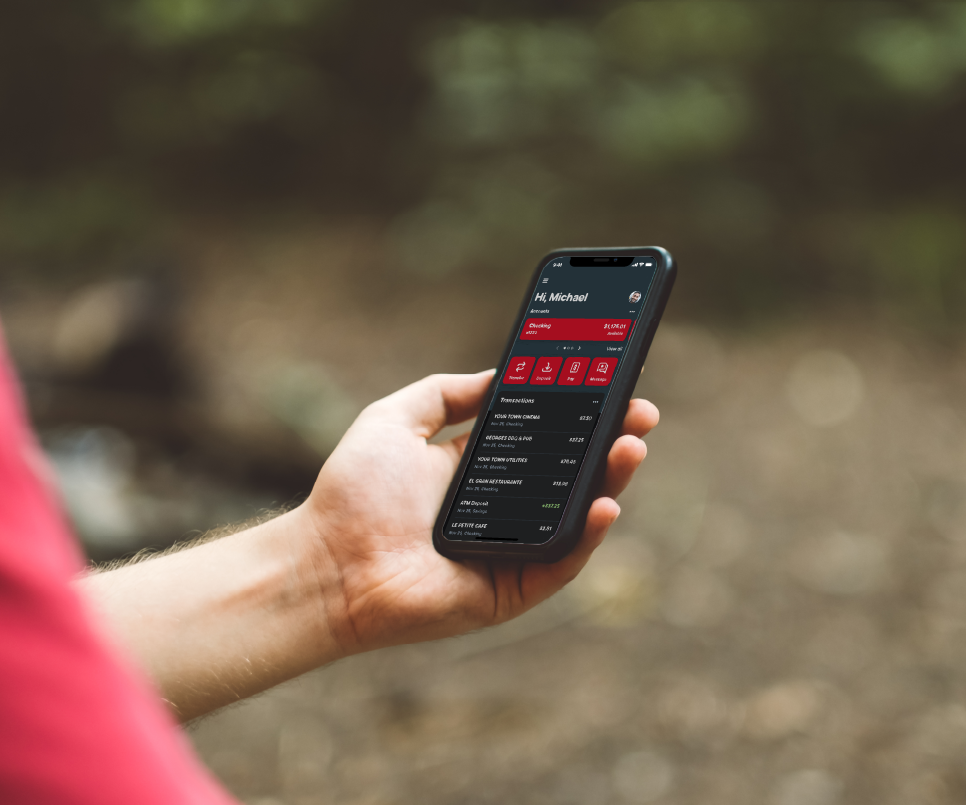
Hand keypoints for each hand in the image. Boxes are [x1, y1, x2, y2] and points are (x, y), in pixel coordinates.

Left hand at [295, 371, 658, 652]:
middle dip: (611, 443)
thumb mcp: (395, 419)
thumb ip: (446, 393)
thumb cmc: (350, 494)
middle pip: (573, 474)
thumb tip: (497, 375)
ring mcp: (512, 551)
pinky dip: (587, 536)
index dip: (581, 413)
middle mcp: (504, 510)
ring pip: (576, 517)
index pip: (546, 438)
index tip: (612, 384)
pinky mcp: (512, 590)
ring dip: (611, 482)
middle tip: (640, 415)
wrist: (325, 563)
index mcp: (481, 471)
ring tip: (631, 448)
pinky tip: (605, 504)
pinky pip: (560, 562)